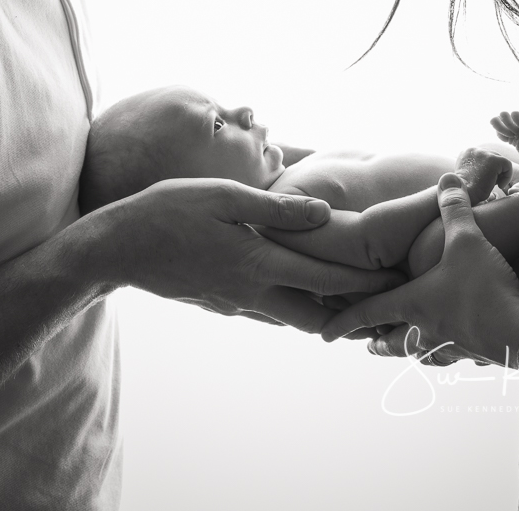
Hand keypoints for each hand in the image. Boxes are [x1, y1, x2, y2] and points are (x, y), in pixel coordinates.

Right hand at [87, 178, 406, 333]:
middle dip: (353, 313)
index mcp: (258, 263)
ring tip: (354, 301)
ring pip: (293, 320)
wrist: (119, 247)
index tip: (399, 283)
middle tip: (384, 304)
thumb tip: (325, 215)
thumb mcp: (223, 197)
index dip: (366, 283)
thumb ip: (276, 209)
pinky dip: (294, 308)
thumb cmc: (169, 211)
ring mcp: (235, 305)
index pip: (326, 280)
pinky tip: (302, 293)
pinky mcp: (221, 306)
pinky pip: (268, 314)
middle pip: (317, 318)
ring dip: (324, 313)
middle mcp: (252, 293)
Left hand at [321, 173, 518, 364]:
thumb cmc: (484, 286)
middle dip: (376, 341)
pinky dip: (443, 354)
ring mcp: (449, 346)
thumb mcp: (466, 238)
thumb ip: (454, 208)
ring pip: (418, 353)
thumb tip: (448, 178)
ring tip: (404, 348)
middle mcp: (424, 329)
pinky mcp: (473, 353)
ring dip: (406, 350)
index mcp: (412, 303)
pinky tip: (452, 349)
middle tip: (366, 343)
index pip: (367, 313)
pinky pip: (450, 357)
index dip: (343, 321)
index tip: (323, 335)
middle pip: (391, 340)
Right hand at [455, 146, 514, 201]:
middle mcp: (474, 149)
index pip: (485, 157)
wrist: (464, 195)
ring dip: (499, 174)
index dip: (487, 170)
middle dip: (495, 171)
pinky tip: (499, 186)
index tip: (483, 181)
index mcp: (467, 152)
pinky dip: (507, 177)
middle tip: (489, 183)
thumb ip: (476, 168)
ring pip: (501, 161)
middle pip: (494, 157)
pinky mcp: (493, 160)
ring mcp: (483, 153)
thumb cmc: (466, 191)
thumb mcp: (468, 175)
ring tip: (492, 184)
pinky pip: (508, 165)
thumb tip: (488, 170)